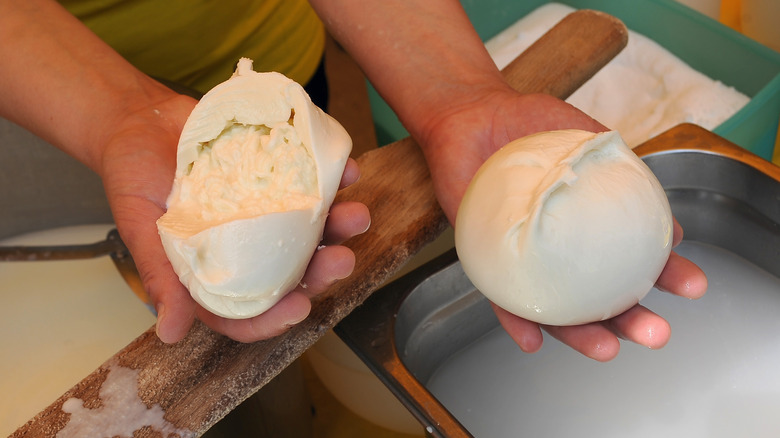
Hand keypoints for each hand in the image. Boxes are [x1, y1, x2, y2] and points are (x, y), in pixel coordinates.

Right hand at [99, 91, 369, 343]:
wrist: (141, 120)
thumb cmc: (133, 177)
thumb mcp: (139, 227)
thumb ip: (161, 276)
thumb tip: (170, 332)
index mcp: (215, 271)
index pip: (249, 310)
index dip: (275, 317)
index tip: (298, 307)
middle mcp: (250, 246)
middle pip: (293, 271)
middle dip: (322, 271)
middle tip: (341, 260)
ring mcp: (270, 210)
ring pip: (313, 228)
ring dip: (340, 225)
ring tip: (356, 215)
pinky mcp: (280, 175)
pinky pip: (315, 179)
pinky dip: (337, 176)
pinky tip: (350, 171)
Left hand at [419, 87, 707, 360]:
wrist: (471, 115)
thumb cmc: (527, 125)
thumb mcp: (583, 136)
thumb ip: (617, 167)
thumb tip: (658, 206)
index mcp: (589, 224)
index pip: (632, 256)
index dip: (664, 275)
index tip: (692, 285)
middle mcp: (560, 248)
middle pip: (600, 296)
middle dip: (632, 321)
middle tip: (656, 334)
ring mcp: (525, 257)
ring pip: (557, 308)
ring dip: (582, 334)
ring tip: (607, 349)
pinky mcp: (487, 261)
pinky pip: (502, 299)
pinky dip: (517, 322)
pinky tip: (533, 342)